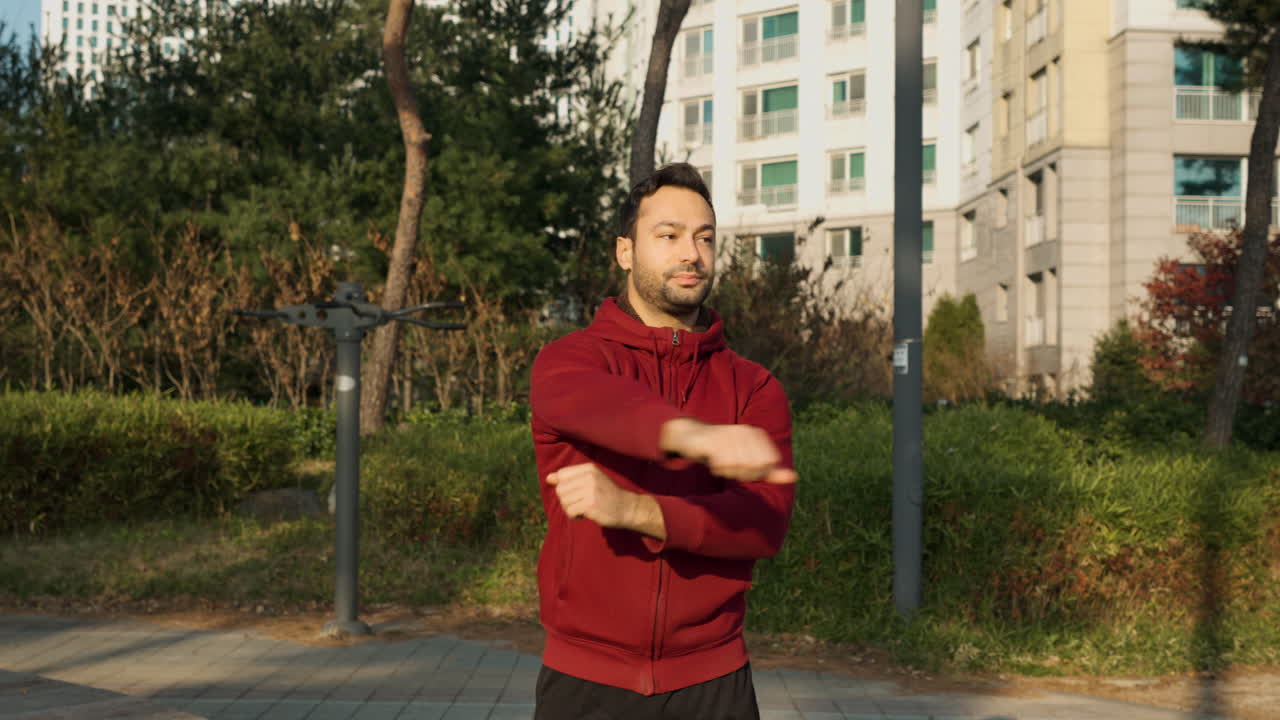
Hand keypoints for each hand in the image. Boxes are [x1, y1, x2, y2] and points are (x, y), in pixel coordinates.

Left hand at [546, 463, 641, 528]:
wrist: (627, 508)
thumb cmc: (606, 495)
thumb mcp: (591, 481)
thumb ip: (570, 478)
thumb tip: (549, 478)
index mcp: (589, 468)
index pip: (562, 474)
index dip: (564, 486)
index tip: (576, 493)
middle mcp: (589, 476)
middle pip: (560, 489)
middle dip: (566, 500)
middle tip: (579, 503)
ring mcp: (590, 490)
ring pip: (564, 501)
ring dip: (570, 509)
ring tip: (583, 509)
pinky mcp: (591, 504)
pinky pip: (570, 511)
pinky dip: (574, 516)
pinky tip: (584, 515)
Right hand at [660, 418, 797, 483]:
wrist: (693, 438)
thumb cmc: (724, 451)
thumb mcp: (750, 461)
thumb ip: (771, 471)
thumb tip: (794, 477)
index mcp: (757, 434)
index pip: (768, 464)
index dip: (756, 473)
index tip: (743, 468)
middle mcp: (745, 431)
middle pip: (754, 467)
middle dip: (742, 473)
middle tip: (730, 467)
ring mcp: (730, 434)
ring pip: (739, 466)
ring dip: (728, 472)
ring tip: (721, 464)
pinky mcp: (714, 439)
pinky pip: (723, 463)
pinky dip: (718, 469)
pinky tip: (713, 462)